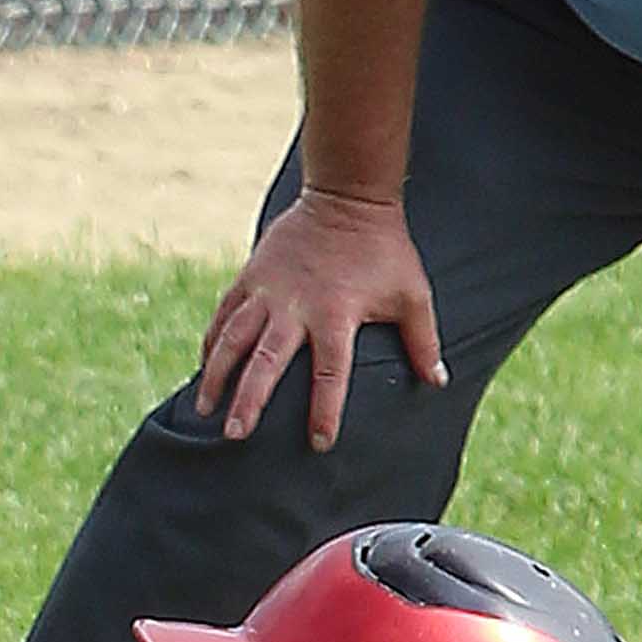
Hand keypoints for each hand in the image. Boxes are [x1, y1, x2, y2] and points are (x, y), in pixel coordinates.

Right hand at [196, 186, 445, 451]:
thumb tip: (438, 382)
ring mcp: (268, 291)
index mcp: (337, 314)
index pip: (331, 372)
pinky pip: (225, 315)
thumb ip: (424, 341)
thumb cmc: (384, 250)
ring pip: (233, 339)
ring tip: (204, 410)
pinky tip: (204, 367)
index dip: (325, 410)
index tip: (320, 443)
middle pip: (266, 361)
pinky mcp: (251, 276)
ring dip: (217, 376)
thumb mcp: (413, 294)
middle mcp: (296, 306)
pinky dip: (212, 342)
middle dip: (249, 400)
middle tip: (236, 436)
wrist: (347, 198)